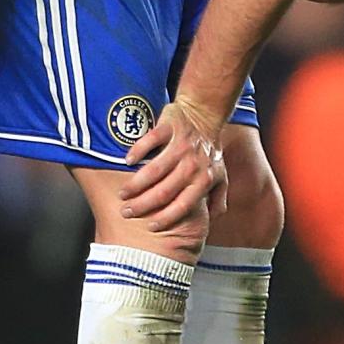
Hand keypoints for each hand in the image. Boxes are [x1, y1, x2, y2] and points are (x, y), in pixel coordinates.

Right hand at [119, 101, 227, 230]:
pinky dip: (138, 151)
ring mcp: (181, 145)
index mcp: (203, 179)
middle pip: (164, 191)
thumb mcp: (220, 176)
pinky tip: (128, 161)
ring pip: (155, 169)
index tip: (150, 227)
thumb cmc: (209, 151)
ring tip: (123, 194)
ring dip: (136, 183)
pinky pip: (151, 140)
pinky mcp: (170, 127)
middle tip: (127, 212)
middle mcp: (192, 164)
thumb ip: (217, 200)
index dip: (166, 217)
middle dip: (143, 205)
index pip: (184, 205)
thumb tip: (212, 222)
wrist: (205, 115)